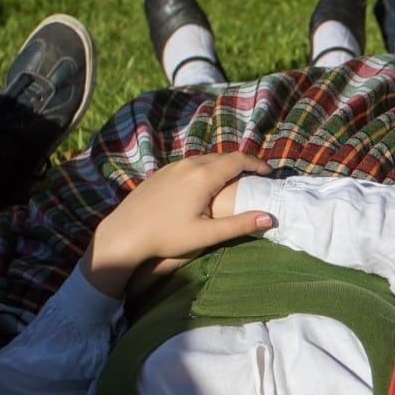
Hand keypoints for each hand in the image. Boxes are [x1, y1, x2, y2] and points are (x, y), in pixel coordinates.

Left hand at [83, 153, 273, 297]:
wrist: (125, 233)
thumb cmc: (167, 237)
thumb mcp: (207, 234)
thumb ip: (240, 224)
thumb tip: (269, 217)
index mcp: (203, 176)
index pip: (238, 160)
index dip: (257, 164)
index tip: (269, 173)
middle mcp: (189, 164)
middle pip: (223, 157)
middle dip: (243, 164)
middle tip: (255, 177)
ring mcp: (173, 166)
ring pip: (206, 159)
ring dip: (224, 166)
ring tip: (234, 181)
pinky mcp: (162, 172)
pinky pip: (191, 164)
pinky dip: (207, 169)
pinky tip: (206, 185)